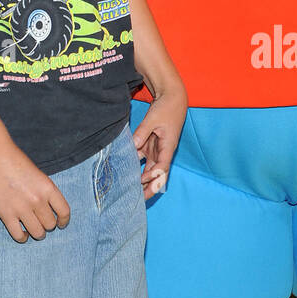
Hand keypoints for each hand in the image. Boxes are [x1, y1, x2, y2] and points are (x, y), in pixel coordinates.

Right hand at [0, 143, 70, 242]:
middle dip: (47, 225)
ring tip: (32, 230)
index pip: (64, 212)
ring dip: (36, 233)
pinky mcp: (6, 214)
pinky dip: (22, 237)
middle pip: (50, 224)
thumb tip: (48, 210)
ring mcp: (22, 209)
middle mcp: (37, 200)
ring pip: (37, 233)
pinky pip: (18, 235)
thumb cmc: (16, 161)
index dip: (64, 220)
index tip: (61, 224)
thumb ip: (45, 192)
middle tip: (41, 222)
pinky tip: (21, 233)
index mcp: (48, 188)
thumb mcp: (38, 174)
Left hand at [133, 81, 186, 198]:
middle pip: (156, 174)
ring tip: (130, 191)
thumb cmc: (166, 108)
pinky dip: (135, 165)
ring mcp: (155, 149)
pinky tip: (124, 172)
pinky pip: (141, 158)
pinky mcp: (149, 144)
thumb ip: (142, 132)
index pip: (162, 167)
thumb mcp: (153, 118)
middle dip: (148, 187)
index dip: (153, 177)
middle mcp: (162, 152)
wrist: (172, 98)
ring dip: (141, 179)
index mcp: (168, 147)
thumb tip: (133, 144)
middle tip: (138, 199)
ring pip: (148, 169)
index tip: (143, 182)